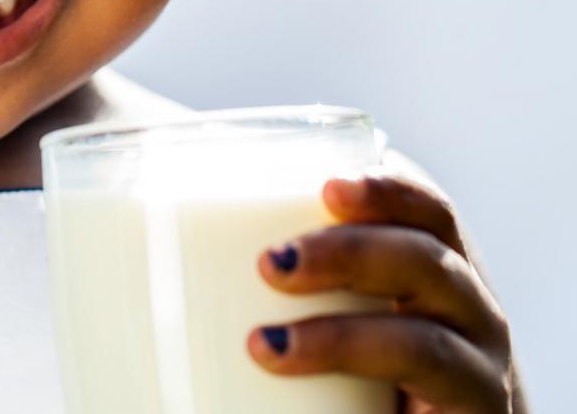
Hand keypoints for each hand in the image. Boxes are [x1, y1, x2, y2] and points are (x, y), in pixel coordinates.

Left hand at [246, 175, 520, 412]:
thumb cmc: (333, 368)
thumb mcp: (303, 300)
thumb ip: (242, 251)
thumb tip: (99, 190)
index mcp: (428, 265)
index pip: (425, 209)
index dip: (387, 188)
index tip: (324, 185)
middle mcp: (466, 314)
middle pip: (428, 262)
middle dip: (352, 252)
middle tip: (270, 263)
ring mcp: (476, 377)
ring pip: (427, 344)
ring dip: (345, 338)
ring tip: (262, 344)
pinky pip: (436, 403)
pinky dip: (373, 396)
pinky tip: (293, 375)